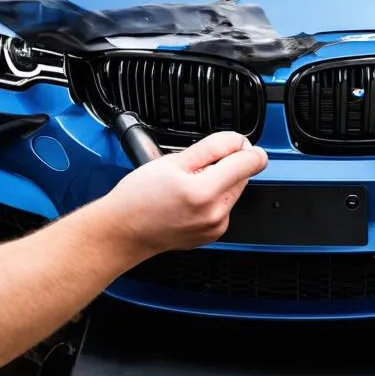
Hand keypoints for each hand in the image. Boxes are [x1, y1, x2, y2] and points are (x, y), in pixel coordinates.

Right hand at [101, 132, 268, 257]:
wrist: (124, 231)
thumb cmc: (138, 198)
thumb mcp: (172, 160)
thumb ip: (212, 148)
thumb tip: (238, 142)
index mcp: (205, 193)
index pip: (251, 162)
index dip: (243, 147)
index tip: (233, 144)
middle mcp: (216, 214)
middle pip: (242, 175)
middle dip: (225, 165)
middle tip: (193, 167)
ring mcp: (216, 227)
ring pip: (233, 190)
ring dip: (219, 181)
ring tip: (187, 184)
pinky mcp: (213, 234)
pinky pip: (224, 206)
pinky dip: (213, 198)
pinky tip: (189, 199)